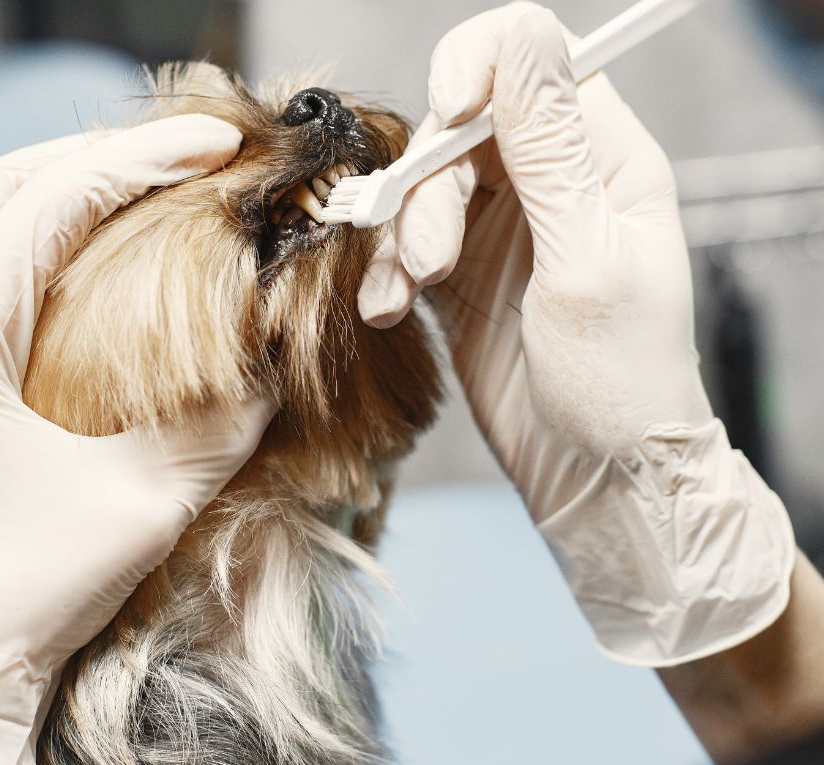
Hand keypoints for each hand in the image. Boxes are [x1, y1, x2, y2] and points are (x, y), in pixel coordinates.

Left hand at [0, 116, 273, 764]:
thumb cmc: (19, 602)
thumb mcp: (139, 511)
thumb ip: (220, 431)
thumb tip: (277, 366)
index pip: (46, 205)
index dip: (139, 159)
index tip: (215, 145)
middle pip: (1, 189)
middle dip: (99, 155)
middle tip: (188, 156)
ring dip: (71, 195)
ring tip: (157, 193)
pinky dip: (51, 248)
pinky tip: (108, 267)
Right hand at [359, 3, 794, 665]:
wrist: (595, 474)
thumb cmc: (622, 379)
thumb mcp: (590, 260)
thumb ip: (549, 150)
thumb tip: (520, 39)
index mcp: (605, 160)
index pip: (538, 60)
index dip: (483, 63)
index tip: (451, 110)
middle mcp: (549, 182)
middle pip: (463, 125)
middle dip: (431, 182)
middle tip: (435, 258)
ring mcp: (499, 229)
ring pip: (423, 185)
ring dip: (404, 235)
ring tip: (413, 294)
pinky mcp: (459, 276)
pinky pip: (403, 246)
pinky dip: (388, 274)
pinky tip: (389, 313)